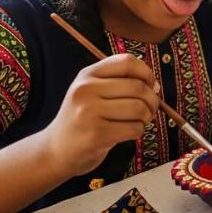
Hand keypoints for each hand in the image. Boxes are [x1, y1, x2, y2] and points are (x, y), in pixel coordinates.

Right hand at [44, 54, 158, 175]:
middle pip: (138, 87)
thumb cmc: (82, 120)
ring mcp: (89, 112)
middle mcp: (86, 89)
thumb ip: (120, 83)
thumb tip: (155, 85)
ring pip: (139, 108)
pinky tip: (128, 133)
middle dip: (152, 101)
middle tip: (148, 110)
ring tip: (138, 122)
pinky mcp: (96, 134)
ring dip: (146, 117)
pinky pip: (134, 128)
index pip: (127, 62)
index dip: (147, 73)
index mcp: (87, 74)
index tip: (151, 86)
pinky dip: (139, 131)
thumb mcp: (92, 93)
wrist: (56, 150)